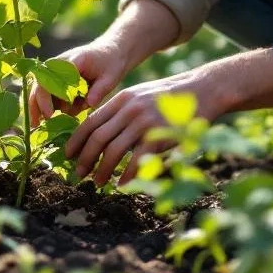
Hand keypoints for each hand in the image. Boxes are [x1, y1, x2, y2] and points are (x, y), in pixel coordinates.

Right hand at [28, 37, 136, 126]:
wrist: (111, 51)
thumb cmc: (111, 63)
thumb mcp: (110, 77)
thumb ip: (99, 90)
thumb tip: (88, 104)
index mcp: (69, 63)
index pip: (48, 81)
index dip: (45, 99)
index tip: (50, 115)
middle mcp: (57, 67)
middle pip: (39, 87)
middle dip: (38, 107)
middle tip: (40, 124)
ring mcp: (56, 73)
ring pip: (41, 92)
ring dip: (44, 108)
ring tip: (51, 121)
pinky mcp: (59, 81)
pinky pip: (50, 95)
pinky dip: (51, 106)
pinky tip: (61, 115)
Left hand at [64, 69, 220, 186]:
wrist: (203, 89)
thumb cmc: (171, 97)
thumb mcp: (140, 96)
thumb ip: (121, 111)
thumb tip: (102, 134)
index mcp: (121, 99)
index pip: (90, 121)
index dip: (77, 140)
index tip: (68, 155)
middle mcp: (128, 109)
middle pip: (98, 137)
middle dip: (85, 159)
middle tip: (79, 174)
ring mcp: (144, 121)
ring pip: (114, 150)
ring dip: (103, 170)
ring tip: (98, 182)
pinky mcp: (160, 133)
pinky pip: (137, 159)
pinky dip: (127, 174)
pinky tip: (122, 184)